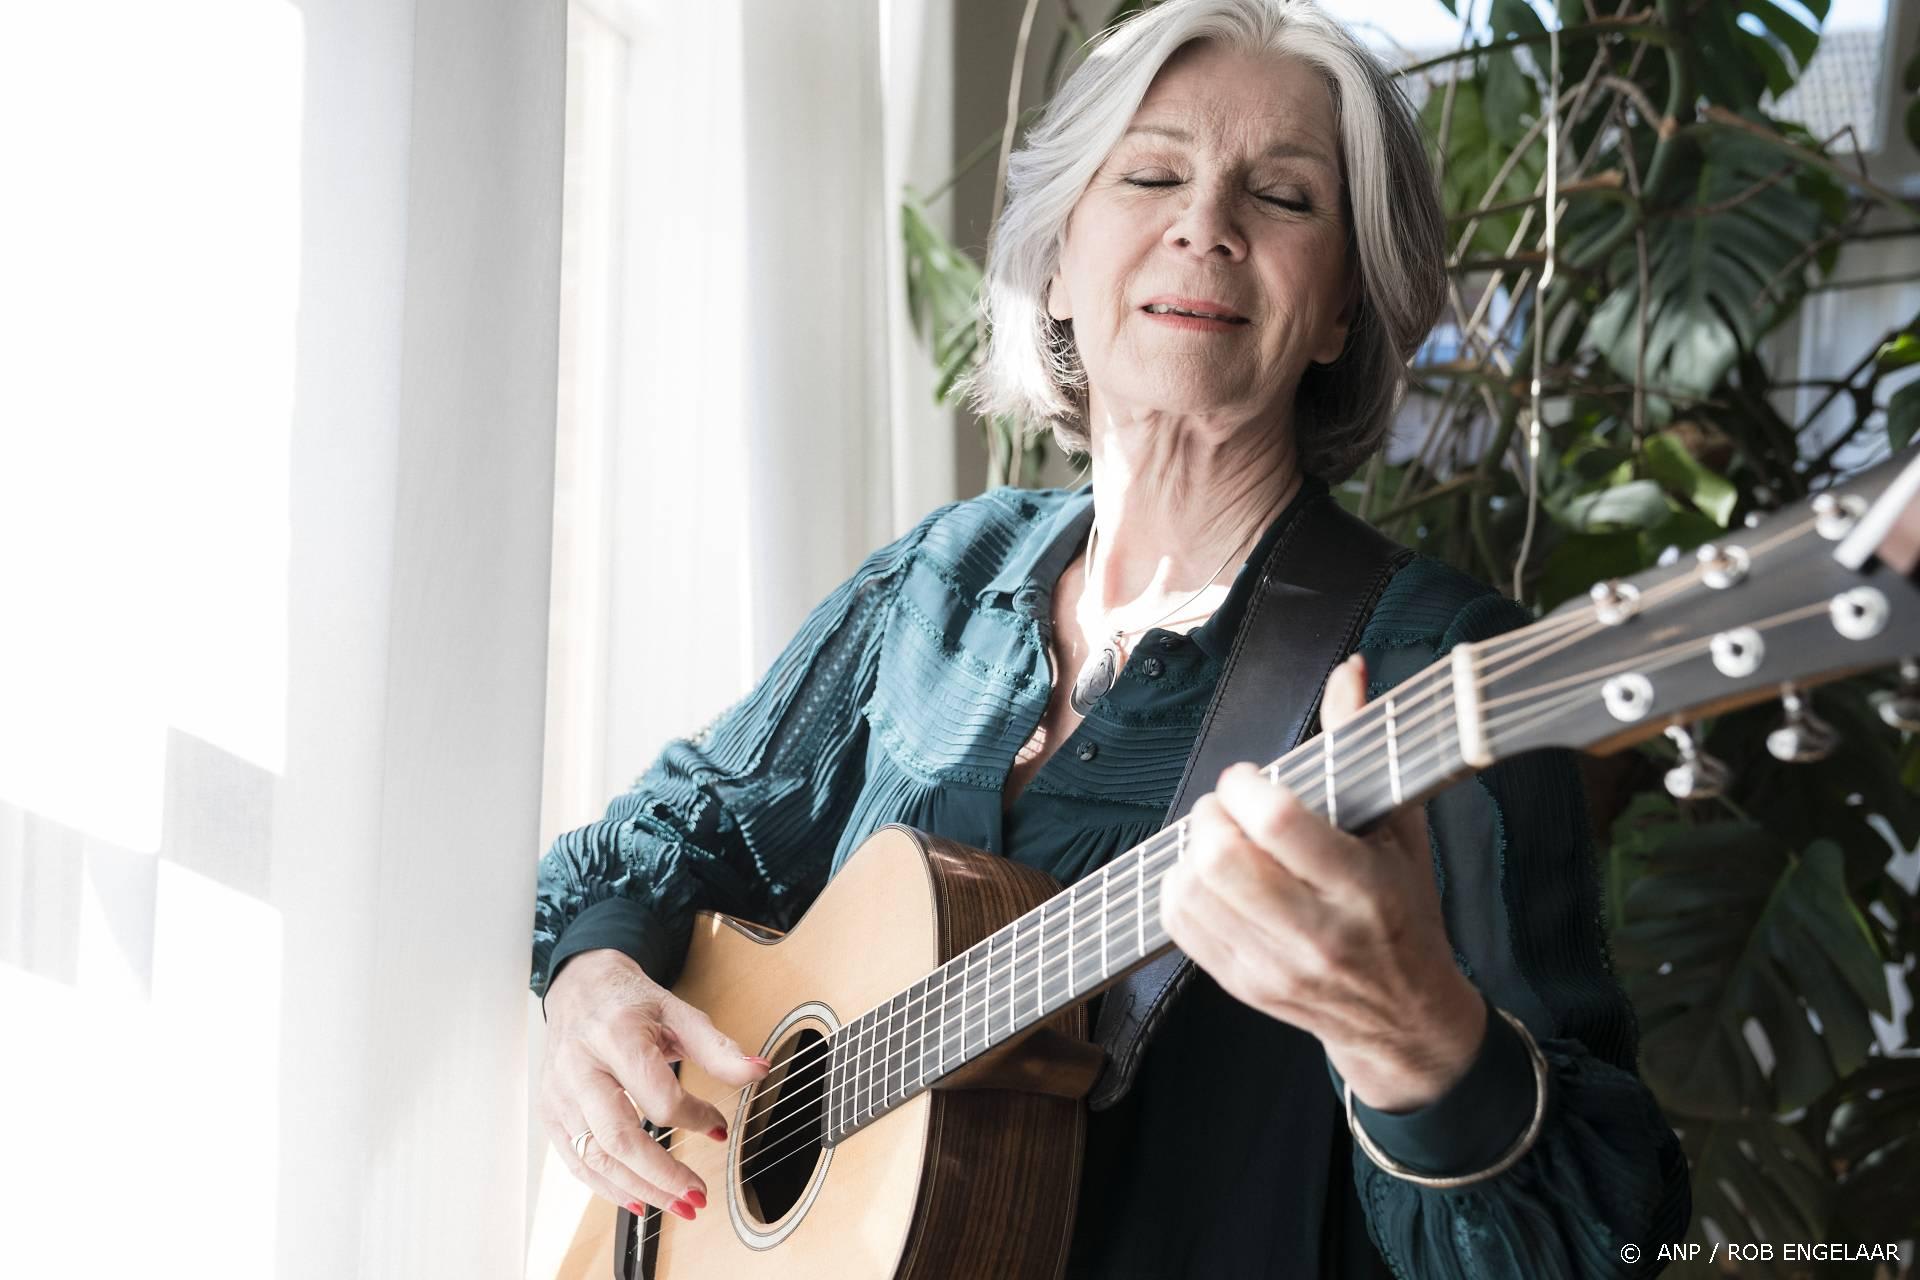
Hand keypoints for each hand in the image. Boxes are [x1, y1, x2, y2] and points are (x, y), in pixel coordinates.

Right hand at [540, 948, 768, 1217]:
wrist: (580, 985)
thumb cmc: (631, 1001)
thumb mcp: (679, 1013)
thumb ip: (718, 1048)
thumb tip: (758, 1072)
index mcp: (616, 1035)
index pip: (657, 1095)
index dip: (695, 1117)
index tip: (719, 1127)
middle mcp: (580, 1066)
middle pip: (619, 1137)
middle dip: (662, 1175)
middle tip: (697, 1195)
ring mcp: (559, 1093)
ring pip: (596, 1157)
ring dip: (639, 1190)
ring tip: (677, 1204)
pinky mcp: (550, 1112)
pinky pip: (576, 1162)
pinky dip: (607, 1188)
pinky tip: (638, 1201)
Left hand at [1158, 653, 1486, 1111]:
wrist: (1403, 1018)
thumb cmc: (1404, 911)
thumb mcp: (1400, 828)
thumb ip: (1364, 745)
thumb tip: (1351, 668)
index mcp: (1364, 887)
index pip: (1279, 822)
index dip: (1246, 785)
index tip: (1250, 777)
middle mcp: (1318, 932)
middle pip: (1222, 858)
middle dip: (1210, 813)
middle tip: (1226, 806)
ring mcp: (1275, 966)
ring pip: (1191, 890)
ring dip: (1192, 848)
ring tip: (1219, 837)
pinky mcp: (1242, 986)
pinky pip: (1178, 924)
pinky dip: (1179, 885)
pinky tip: (1208, 873)